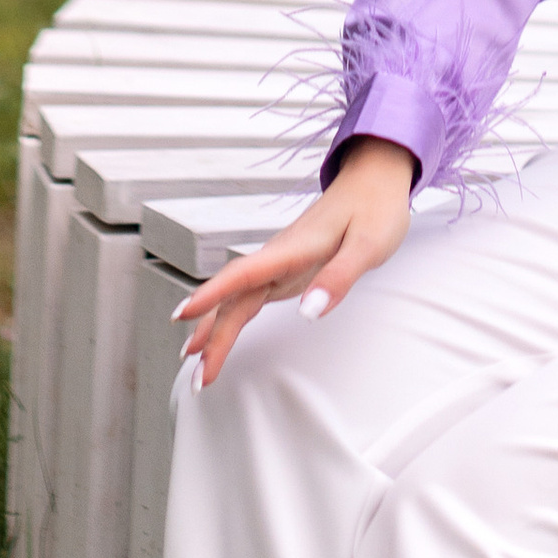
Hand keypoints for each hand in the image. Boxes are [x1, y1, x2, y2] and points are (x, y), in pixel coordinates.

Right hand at [172, 135, 418, 388]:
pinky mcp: (285, 269)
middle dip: (211, 335)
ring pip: (237, 299)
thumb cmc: (376, 208)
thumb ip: (339, 277)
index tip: (181, 316)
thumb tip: (309, 313)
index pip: (243, 273)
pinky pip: (248, 297)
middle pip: (234, 297)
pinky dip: (229, 317)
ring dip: (215, 331)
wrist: (375, 177)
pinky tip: (215, 334)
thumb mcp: (369, 244)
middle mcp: (278, 256)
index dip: (212, 294)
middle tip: (199, 380)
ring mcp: (279, 263)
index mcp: (294, 248)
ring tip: (194, 366)